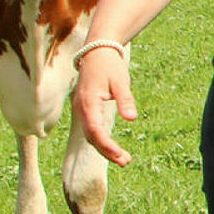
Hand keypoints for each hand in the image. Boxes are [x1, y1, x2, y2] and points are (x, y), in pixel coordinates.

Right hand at [74, 48, 137, 165]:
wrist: (96, 52)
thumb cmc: (110, 66)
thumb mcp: (121, 81)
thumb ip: (125, 100)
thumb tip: (132, 119)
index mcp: (88, 102)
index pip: (95, 130)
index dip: (107, 145)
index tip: (120, 155)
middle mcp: (81, 108)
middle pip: (91, 136)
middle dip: (107, 151)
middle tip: (125, 161)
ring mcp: (81, 109)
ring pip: (90, 135)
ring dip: (104, 148)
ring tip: (123, 159)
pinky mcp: (85, 109)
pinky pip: (91, 129)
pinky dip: (101, 139)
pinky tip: (113, 147)